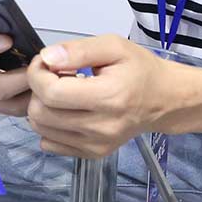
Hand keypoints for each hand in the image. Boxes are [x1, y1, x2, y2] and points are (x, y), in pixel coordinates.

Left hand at [25, 36, 183, 157]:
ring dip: (42, 106)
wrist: (164, 100)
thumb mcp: (114, 46)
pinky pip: (50, 144)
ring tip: (62, 92)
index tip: (45, 62)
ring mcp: (96, 145)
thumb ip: (79, 50)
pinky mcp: (92, 154)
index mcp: (108, 97)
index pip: (50, 93)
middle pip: (40, 113)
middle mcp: (101, 127)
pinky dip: (49, 126)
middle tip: (54, 75)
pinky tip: (66, 110)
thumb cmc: (140, 70)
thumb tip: (47, 57)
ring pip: (41, 129)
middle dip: (37, 89)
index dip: (37, 73)